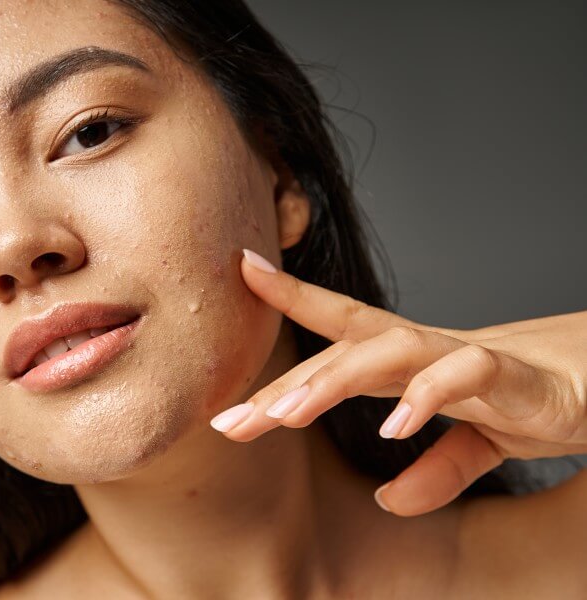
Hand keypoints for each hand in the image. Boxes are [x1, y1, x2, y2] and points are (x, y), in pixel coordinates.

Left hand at [211, 248, 586, 516]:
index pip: (344, 322)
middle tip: (229, 423)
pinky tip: (394, 427)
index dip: (293, 296)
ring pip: (390, 350)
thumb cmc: (543, 397)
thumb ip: (438, 467)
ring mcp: (471, 356)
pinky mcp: (519, 376)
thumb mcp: (482, 442)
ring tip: (284, 415)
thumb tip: (390, 500)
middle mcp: (432, 349)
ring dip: (334, 380)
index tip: (242, 270)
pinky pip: (467, 374)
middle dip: (286, 383)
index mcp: (415, 360)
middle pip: (347, 350)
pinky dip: (428, 395)